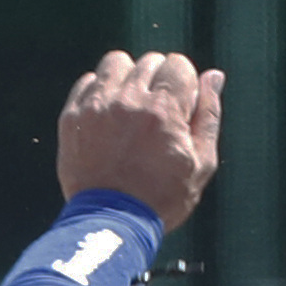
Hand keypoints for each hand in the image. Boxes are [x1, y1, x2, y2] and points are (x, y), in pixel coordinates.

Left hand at [57, 51, 223, 226]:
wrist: (111, 223)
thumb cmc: (162, 197)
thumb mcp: (201, 162)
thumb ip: (209, 113)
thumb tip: (213, 76)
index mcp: (164, 110)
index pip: (178, 64)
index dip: (185, 83)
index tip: (181, 105)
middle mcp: (129, 100)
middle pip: (150, 62)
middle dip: (160, 80)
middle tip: (158, 112)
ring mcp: (97, 106)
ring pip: (116, 63)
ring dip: (128, 77)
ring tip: (132, 105)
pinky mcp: (73, 117)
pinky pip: (88, 82)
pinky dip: (101, 90)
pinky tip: (109, 114)